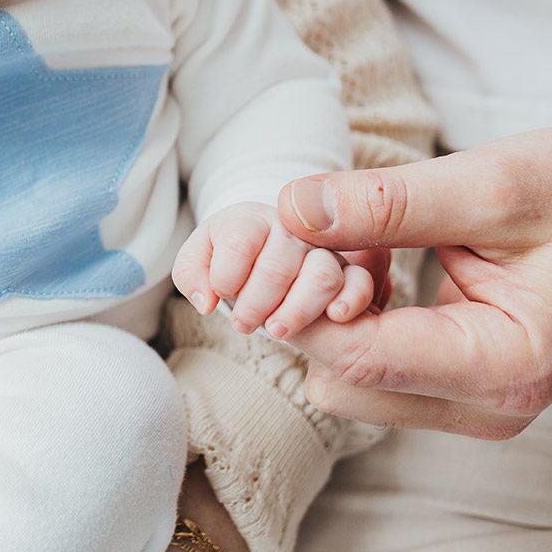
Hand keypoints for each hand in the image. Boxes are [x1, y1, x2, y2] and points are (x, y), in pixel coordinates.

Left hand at [172, 202, 386, 339]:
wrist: (266, 254)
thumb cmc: (228, 258)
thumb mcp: (200, 258)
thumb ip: (191, 274)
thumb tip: (206, 300)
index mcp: (252, 220)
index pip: (239, 240)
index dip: (225, 274)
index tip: (221, 293)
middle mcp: (292, 230)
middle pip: (277, 267)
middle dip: (255, 304)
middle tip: (243, 324)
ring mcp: (323, 250)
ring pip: (321, 277)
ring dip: (296, 310)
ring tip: (276, 331)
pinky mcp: (349, 272)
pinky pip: (360, 282)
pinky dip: (351, 300)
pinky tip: (334, 318)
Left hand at [276, 121, 551, 438]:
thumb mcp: (493, 181)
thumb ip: (388, 202)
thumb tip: (290, 210)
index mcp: (506, 368)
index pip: (357, 360)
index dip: (301, 301)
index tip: (288, 237)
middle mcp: (488, 409)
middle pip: (339, 381)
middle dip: (316, 309)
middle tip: (338, 232)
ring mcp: (475, 406)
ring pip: (347, 379)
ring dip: (336, 311)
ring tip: (371, 240)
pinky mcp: (460, 389)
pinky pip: (374, 368)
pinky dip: (360, 315)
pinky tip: (383, 258)